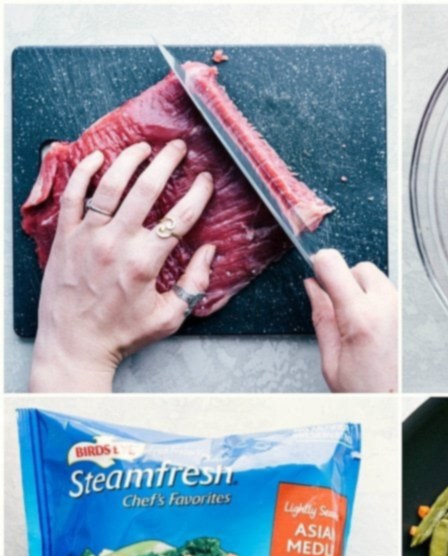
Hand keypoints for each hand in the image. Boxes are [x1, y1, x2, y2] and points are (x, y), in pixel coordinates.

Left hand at [29, 140, 215, 392]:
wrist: (75, 344)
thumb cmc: (122, 334)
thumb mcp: (168, 318)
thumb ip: (194, 285)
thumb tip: (209, 254)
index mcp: (145, 263)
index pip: (179, 218)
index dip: (197, 194)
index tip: (204, 180)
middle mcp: (117, 243)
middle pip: (146, 189)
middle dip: (166, 162)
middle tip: (177, 148)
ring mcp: (88, 236)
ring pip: (110, 184)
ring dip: (130, 160)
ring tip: (143, 147)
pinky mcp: (65, 236)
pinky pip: (73, 194)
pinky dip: (84, 172)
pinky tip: (97, 157)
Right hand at [304, 249, 397, 392]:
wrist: (395, 405)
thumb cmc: (367, 392)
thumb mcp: (331, 360)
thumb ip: (321, 316)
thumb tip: (313, 287)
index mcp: (361, 318)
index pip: (333, 263)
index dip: (319, 265)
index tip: (316, 275)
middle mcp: (386, 307)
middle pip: (358, 267)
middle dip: (344, 283)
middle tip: (340, 313)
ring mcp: (402, 308)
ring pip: (376, 278)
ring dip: (362, 292)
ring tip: (358, 325)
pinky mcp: (410, 314)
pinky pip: (389, 294)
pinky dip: (377, 302)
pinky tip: (373, 328)